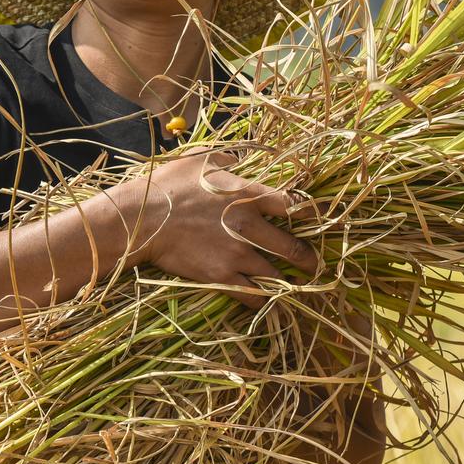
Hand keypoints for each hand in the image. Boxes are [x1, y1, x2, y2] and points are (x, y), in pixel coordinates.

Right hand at [127, 149, 318, 307]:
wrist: (141, 218)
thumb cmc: (170, 184)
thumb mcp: (202, 160)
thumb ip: (227, 159)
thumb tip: (239, 159)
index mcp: (249, 195)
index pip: (295, 204)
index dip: (313, 213)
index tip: (322, 218)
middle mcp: (250, 226)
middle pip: (294, 247)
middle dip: (309, 259)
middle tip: (314, 264)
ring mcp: (237, 254)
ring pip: (277, 276)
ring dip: (291, 283)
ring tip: (298, 288)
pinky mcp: (221, 276)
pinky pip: (253, 296)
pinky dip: (265, 302)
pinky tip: (272, 304)